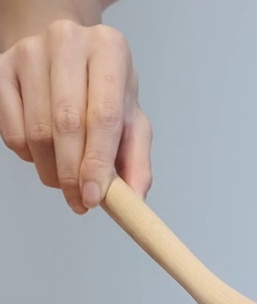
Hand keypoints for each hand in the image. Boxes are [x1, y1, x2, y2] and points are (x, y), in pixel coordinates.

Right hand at [0, 19, 150, 213]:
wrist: (66, 55)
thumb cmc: (103, 89)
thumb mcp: (131, 118)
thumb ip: (136, 159)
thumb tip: (134, 201)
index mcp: (109, 49)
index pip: (104, 116)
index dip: (97, 162)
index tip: (94, 197)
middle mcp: (67, 42)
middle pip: (66, 124)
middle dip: (72, 173)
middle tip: (79, 201)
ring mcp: (28, 53)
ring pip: (36, 131)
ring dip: (50, 169)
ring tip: (65, 179)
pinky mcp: (0, 68)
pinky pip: (11, 130)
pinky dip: (29, 155)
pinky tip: (45, 154)